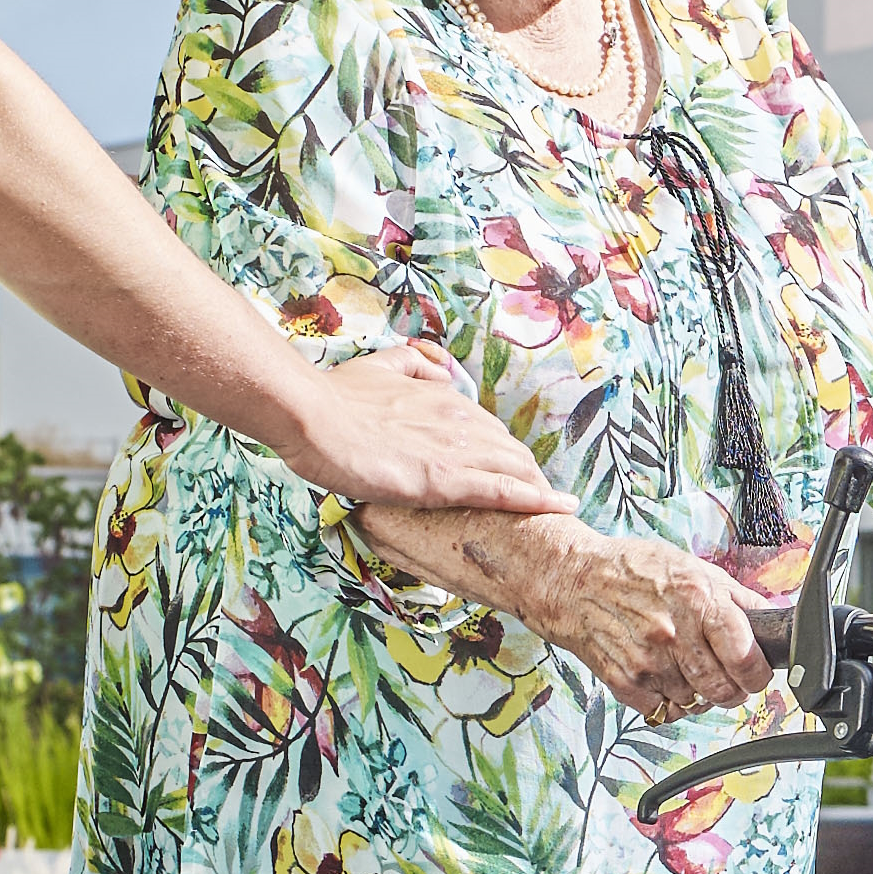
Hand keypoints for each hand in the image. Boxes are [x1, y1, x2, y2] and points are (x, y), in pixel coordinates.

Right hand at [281, 347, 560, 520]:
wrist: (313, 416)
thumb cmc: (337, 396)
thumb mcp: (382, 365)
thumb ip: (412, 364)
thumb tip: (436, 369)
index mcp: (445, 398)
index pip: (490, 428)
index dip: (504, 450)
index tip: (514, 468)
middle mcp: (459, 420)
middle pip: (511, 449)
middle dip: (530, 472)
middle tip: (544, 496)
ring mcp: (456, 451)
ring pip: (515, 469)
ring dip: (541, 489)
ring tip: (558, 507)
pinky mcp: (445, 481)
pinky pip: (503, 491)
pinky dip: (536, 500)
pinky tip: (560, 509)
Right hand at [506, 527, 775, 727]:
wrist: (571, 579)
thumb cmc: (632, 570)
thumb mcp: (691, 567)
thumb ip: (736, 597)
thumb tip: (773, 619)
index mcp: (697, 599)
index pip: (746, 658)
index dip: (758, 673)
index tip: (757, 673)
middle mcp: (673, 634)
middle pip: (723, 690)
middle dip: (734, 689)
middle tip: (729, 677)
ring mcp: (647, 662)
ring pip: (695, 703)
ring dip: (700, 694)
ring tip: (689, 669)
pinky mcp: (624, 682)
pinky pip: (663, 709)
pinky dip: (669, 700)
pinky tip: (664, 676)